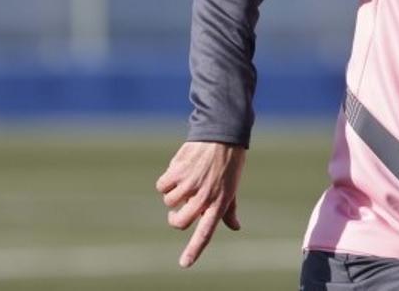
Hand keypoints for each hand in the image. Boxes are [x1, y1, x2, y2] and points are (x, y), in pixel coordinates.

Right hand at [155, 141, 245, 267]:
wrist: (221, 134)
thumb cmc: (229, 163)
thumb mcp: (232, 187)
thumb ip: (229, 209)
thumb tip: (236, 227)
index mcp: (219, 202)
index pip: (205, 232)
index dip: (194, 249)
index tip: (184, 264)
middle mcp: (204, 196)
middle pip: (179, 221)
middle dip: (175, 217)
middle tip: (180, 208)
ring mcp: (190, 184)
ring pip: (169, 201)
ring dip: (174, 192)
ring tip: (187, 178)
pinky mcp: (177, 171)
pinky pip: (162, 185)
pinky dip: (166, 180)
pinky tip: (178, 170)